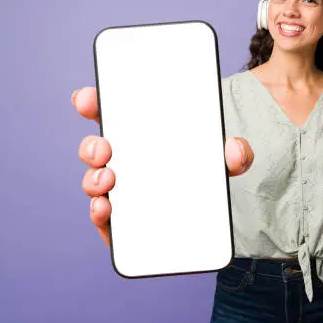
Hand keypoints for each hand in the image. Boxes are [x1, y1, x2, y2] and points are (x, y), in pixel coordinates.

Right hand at [71, 87, 253, 246]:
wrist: (207, 219)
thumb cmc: (203, 174)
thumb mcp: (223, 160)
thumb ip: (236, 153)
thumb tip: (236, 151)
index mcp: (140, 135)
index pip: (109, 113)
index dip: (92, 102)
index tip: (86, 99)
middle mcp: (123, 161)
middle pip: (95, 148)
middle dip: (93, 146)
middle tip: (106, 149)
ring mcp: (119, 191)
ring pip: (94, 181)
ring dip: (93, 179)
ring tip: (108, 180)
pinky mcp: (120, 222)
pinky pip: (102, 216)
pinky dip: (98, 213)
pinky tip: (104, 209)